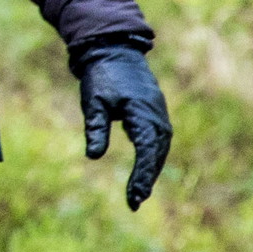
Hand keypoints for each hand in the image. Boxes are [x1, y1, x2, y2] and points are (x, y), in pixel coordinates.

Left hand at [80, 45, 172, 209]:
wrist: (113, 50)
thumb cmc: (101, 76)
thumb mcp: (94, 101)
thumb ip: (96, 127)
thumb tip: (93, 156)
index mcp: (143, 112)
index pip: (146, 150)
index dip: (142, 175)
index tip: (134, 196)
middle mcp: (156, 115)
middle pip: (156, 153)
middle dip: (147, 178)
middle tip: (134, 201)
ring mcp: (158, 113)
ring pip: (159, 148)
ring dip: (151, 170)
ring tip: (138, 194)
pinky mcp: (154, 113)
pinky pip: (157, 140)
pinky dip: (151, 157)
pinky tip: (143, 172)